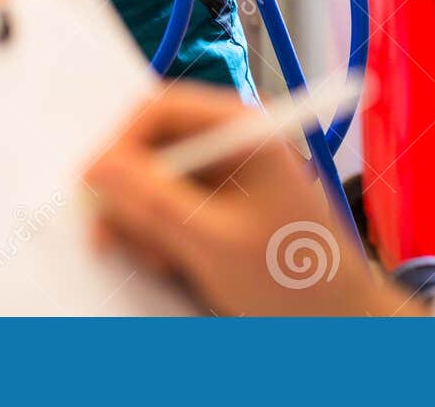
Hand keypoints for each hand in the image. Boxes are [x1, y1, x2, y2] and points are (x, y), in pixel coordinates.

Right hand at [83, 82, 417, 315]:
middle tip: (117, 237)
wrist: (342, 327)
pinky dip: (159, 237)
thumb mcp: (213, 241)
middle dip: (130, 193)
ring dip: (143, 222)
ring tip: (162, 262)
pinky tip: (172, 266)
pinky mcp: (221, 210)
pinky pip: (170, 210)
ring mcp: (227, 178)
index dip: (119, 142)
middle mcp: (232, 144)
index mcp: (242, 129)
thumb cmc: (295, 280)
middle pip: (152, 146)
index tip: (93, 184)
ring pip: (155, 182)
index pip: (161, 108)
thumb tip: (96, 166)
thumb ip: (153, 200)